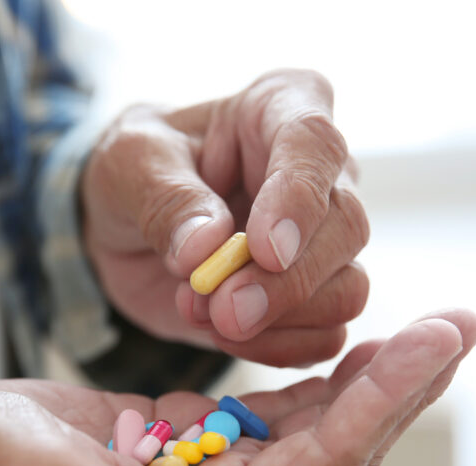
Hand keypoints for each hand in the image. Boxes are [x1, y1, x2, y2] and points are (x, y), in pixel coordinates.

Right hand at [0, 309, 475, 465]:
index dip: (384, 406)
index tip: (439, 339)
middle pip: (333, 450)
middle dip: (398, 387)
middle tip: (459, 323)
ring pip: (309, 431)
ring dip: (367, 382)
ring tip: (425, 331)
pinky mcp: (186, 450)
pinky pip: (267, 417)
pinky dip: (310, 383)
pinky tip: (344, 350)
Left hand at [81, 69, 367, 366]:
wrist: (128, 227)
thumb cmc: (136, 171)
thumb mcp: (129, 164)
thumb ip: (167, 199)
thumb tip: (206, 249)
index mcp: (282, 108)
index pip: (315, 143)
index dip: (298, 199)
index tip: (266, 249)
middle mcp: (322, 173)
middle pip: (347, 228)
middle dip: (285, 282)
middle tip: (222, 309)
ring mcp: (326, 240)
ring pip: (347, 289)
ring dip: (276, 320)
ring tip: (203, 311)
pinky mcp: (315, 298)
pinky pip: (325, 336)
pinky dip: (274, 347)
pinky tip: (223, 334)